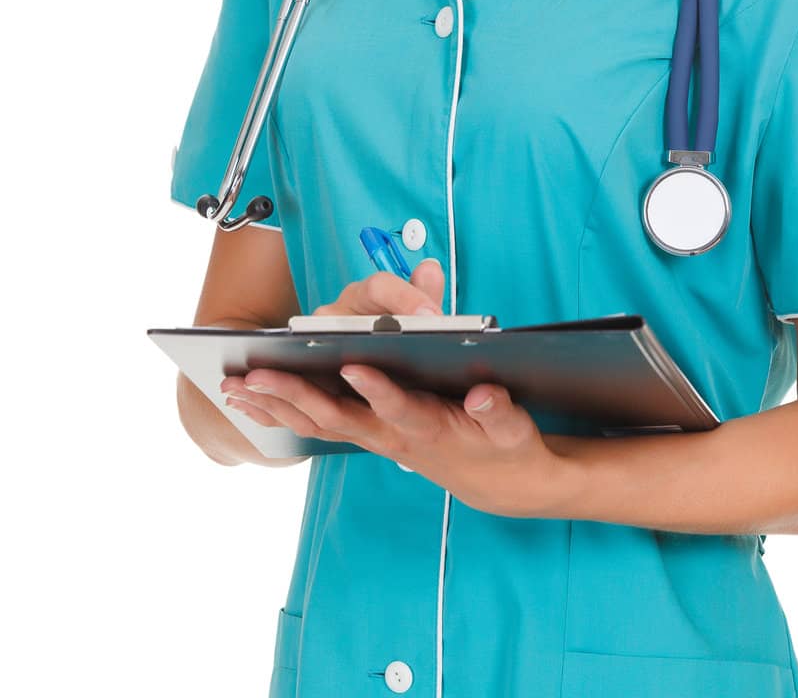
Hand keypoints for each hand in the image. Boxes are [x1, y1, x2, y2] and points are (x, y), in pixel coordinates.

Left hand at [219, 260, 575, 519]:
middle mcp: (392, 436)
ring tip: (233, 387)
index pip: (399, 408)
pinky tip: (252, 400)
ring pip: (317, 421)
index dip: (377, 389)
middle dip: (295, 394)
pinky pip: (317, 424)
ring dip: (275, 405)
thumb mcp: (514, 430)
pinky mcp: (367, 434)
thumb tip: (483, 396)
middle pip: (337, 416)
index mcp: (429, 427)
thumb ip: (498, 411)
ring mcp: (375, 437)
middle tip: (257, 374)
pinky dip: (283, 411)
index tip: (352, 365)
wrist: (494, 483)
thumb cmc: (505, 447)